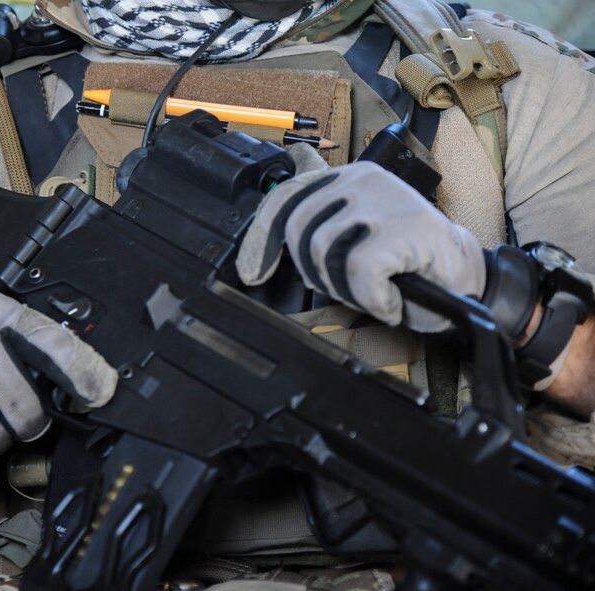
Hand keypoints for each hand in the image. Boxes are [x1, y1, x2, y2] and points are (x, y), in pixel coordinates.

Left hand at [238, 148, 485, 330]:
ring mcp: (383, 200)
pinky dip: (373, 298)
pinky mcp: (402, 227)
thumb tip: (262, 240)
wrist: (464, 278)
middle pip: (299, 231)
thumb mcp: (352, 239)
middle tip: (345, 286)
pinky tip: (391, 299)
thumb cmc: (407, 263)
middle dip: (314, 272)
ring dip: (347, 288)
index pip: (285, 198)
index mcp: (346, 180)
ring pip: (325, 253)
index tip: (252, 272)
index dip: (260, 239)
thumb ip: (316, 229)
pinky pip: (359, 272)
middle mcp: (362, 181)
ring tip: (375, 290)